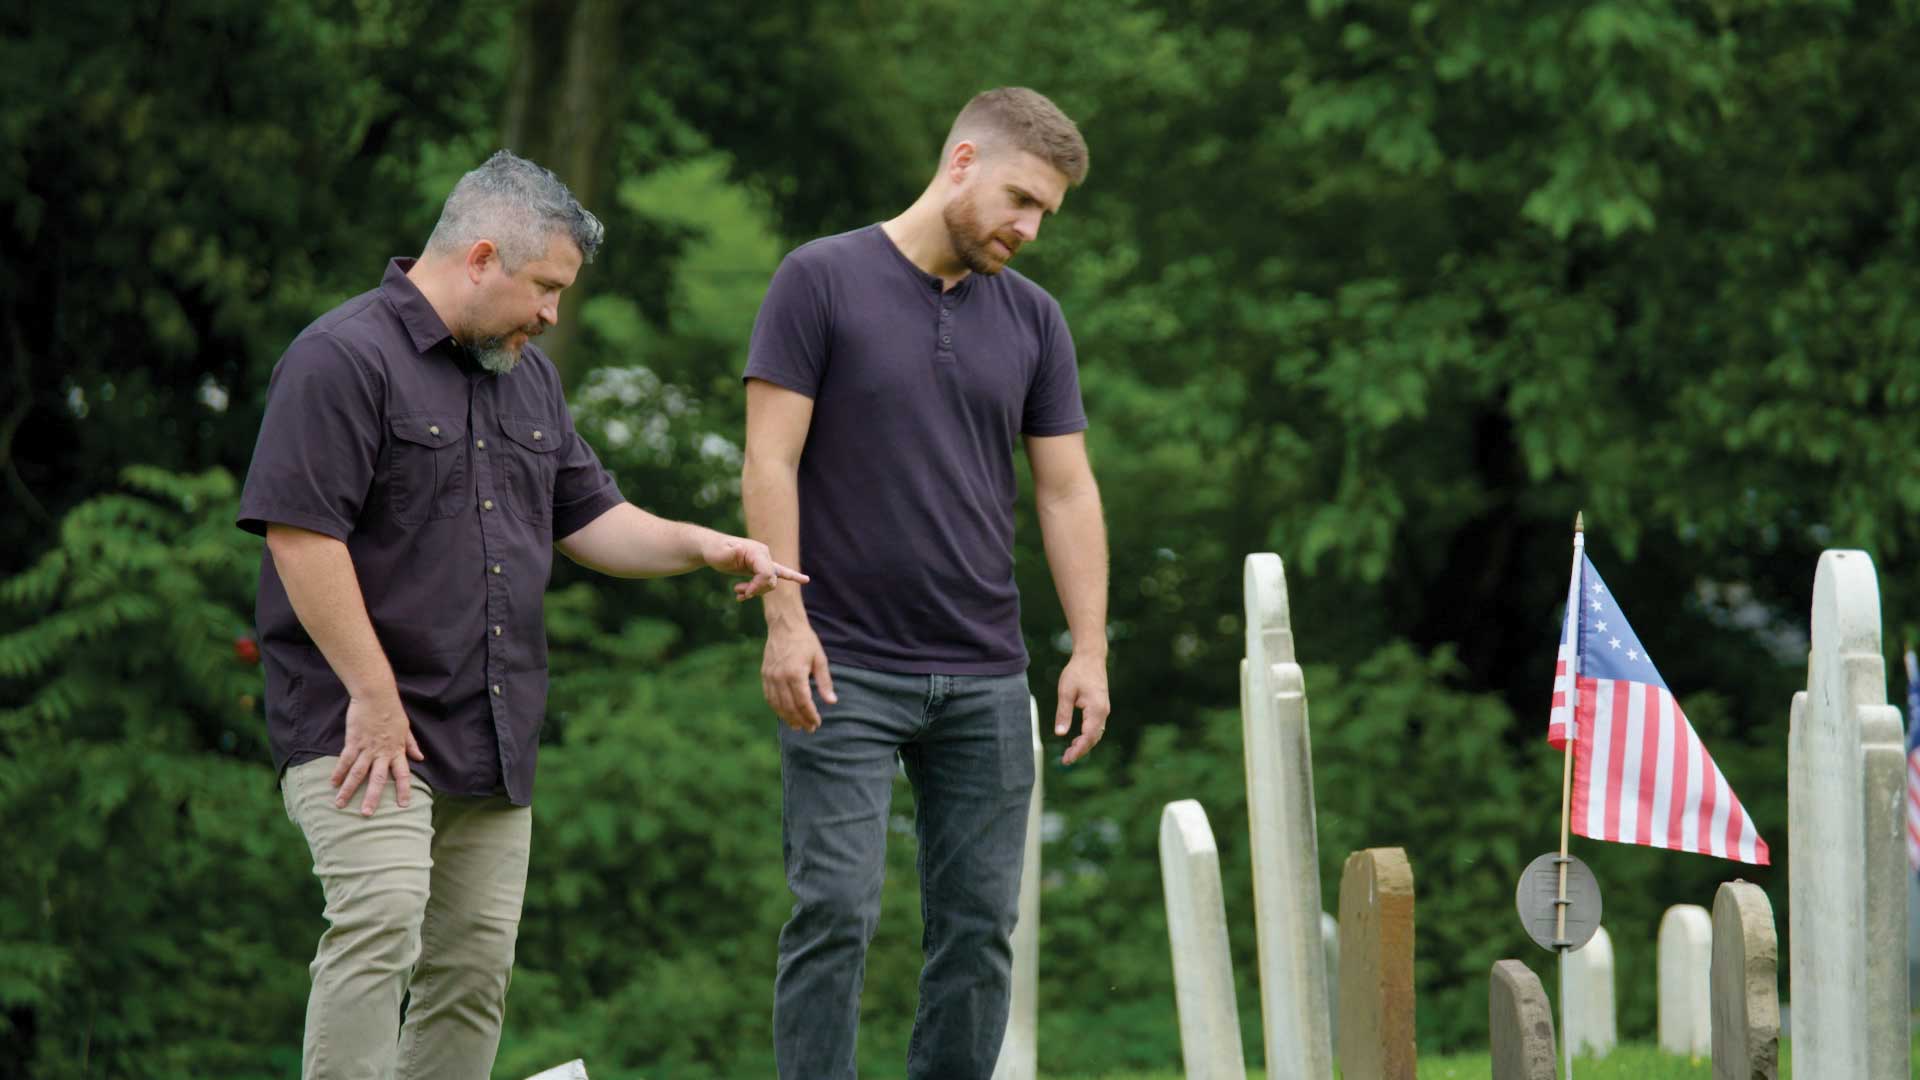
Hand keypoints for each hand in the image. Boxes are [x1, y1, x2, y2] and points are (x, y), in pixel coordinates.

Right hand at [331, 693, 424, 815]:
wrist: (377, 695)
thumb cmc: (392, 711)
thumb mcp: (406, 729)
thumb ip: (411, 745)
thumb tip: (420, 758)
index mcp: (397, 751)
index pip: (403, 774)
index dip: (403, 789)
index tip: (403, 805)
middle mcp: (382, 753)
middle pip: (377, 779)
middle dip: (372, 797)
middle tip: (366, 814)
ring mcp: (367, 748)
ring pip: (357, 773)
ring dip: (348, 789)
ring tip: (340, 804)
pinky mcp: (353, 741)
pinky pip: (345, 760)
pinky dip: (338, 772)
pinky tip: (332, 783)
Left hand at [703, 535, 808, 600]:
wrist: (713, 549)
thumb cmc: (715, 551)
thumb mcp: (718, 553)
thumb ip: (729, 553)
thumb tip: (738, 548)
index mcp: (757, 552)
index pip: (767, 573)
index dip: (758, 586)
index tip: (745, 594)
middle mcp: (765, 555)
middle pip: (771, 580)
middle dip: (756, 590)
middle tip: (739, 593)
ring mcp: (765, 561)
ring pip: (770, 583)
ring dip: (755, 591)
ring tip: (738, 592)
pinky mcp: (762, 567)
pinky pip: (781, 573)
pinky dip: (793, 577)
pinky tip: (805, 580)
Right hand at [762, 619, 835, 732]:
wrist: (785, 626)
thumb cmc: (805, 641)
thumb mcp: (820, 659)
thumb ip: (825, 682)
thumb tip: (832, 702)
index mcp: (795, 673)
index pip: (803, 702)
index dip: (810, 715)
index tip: (817, 723)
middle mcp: (780, 677)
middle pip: (790, 706)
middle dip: (800, 720)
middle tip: (809, 729)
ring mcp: (770, 676)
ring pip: (777, 704)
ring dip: (787, 717)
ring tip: (797, 726)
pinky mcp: (765, 674)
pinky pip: (769, 697)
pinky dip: (776, 708)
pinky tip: (784, 714)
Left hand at [1054, 652, 1109, 765]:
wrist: (1091, 657)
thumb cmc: (1077, 672)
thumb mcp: (1065, 692)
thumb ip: (1063, 713)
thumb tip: (1059, 733)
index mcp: (1096, 709)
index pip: (1088, 736)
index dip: (1078, 750)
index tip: (1067, 759)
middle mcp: (1103, 712)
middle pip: (1094, 738)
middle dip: (1081, 750)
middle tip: (1065, 760)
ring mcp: (1103, 710)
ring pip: (1096, 734)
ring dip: (1084, 744)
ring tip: (1069, 752)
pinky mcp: (1100, 707)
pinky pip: (1096, 727)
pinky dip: (1087, 736)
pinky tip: (1076, 739)